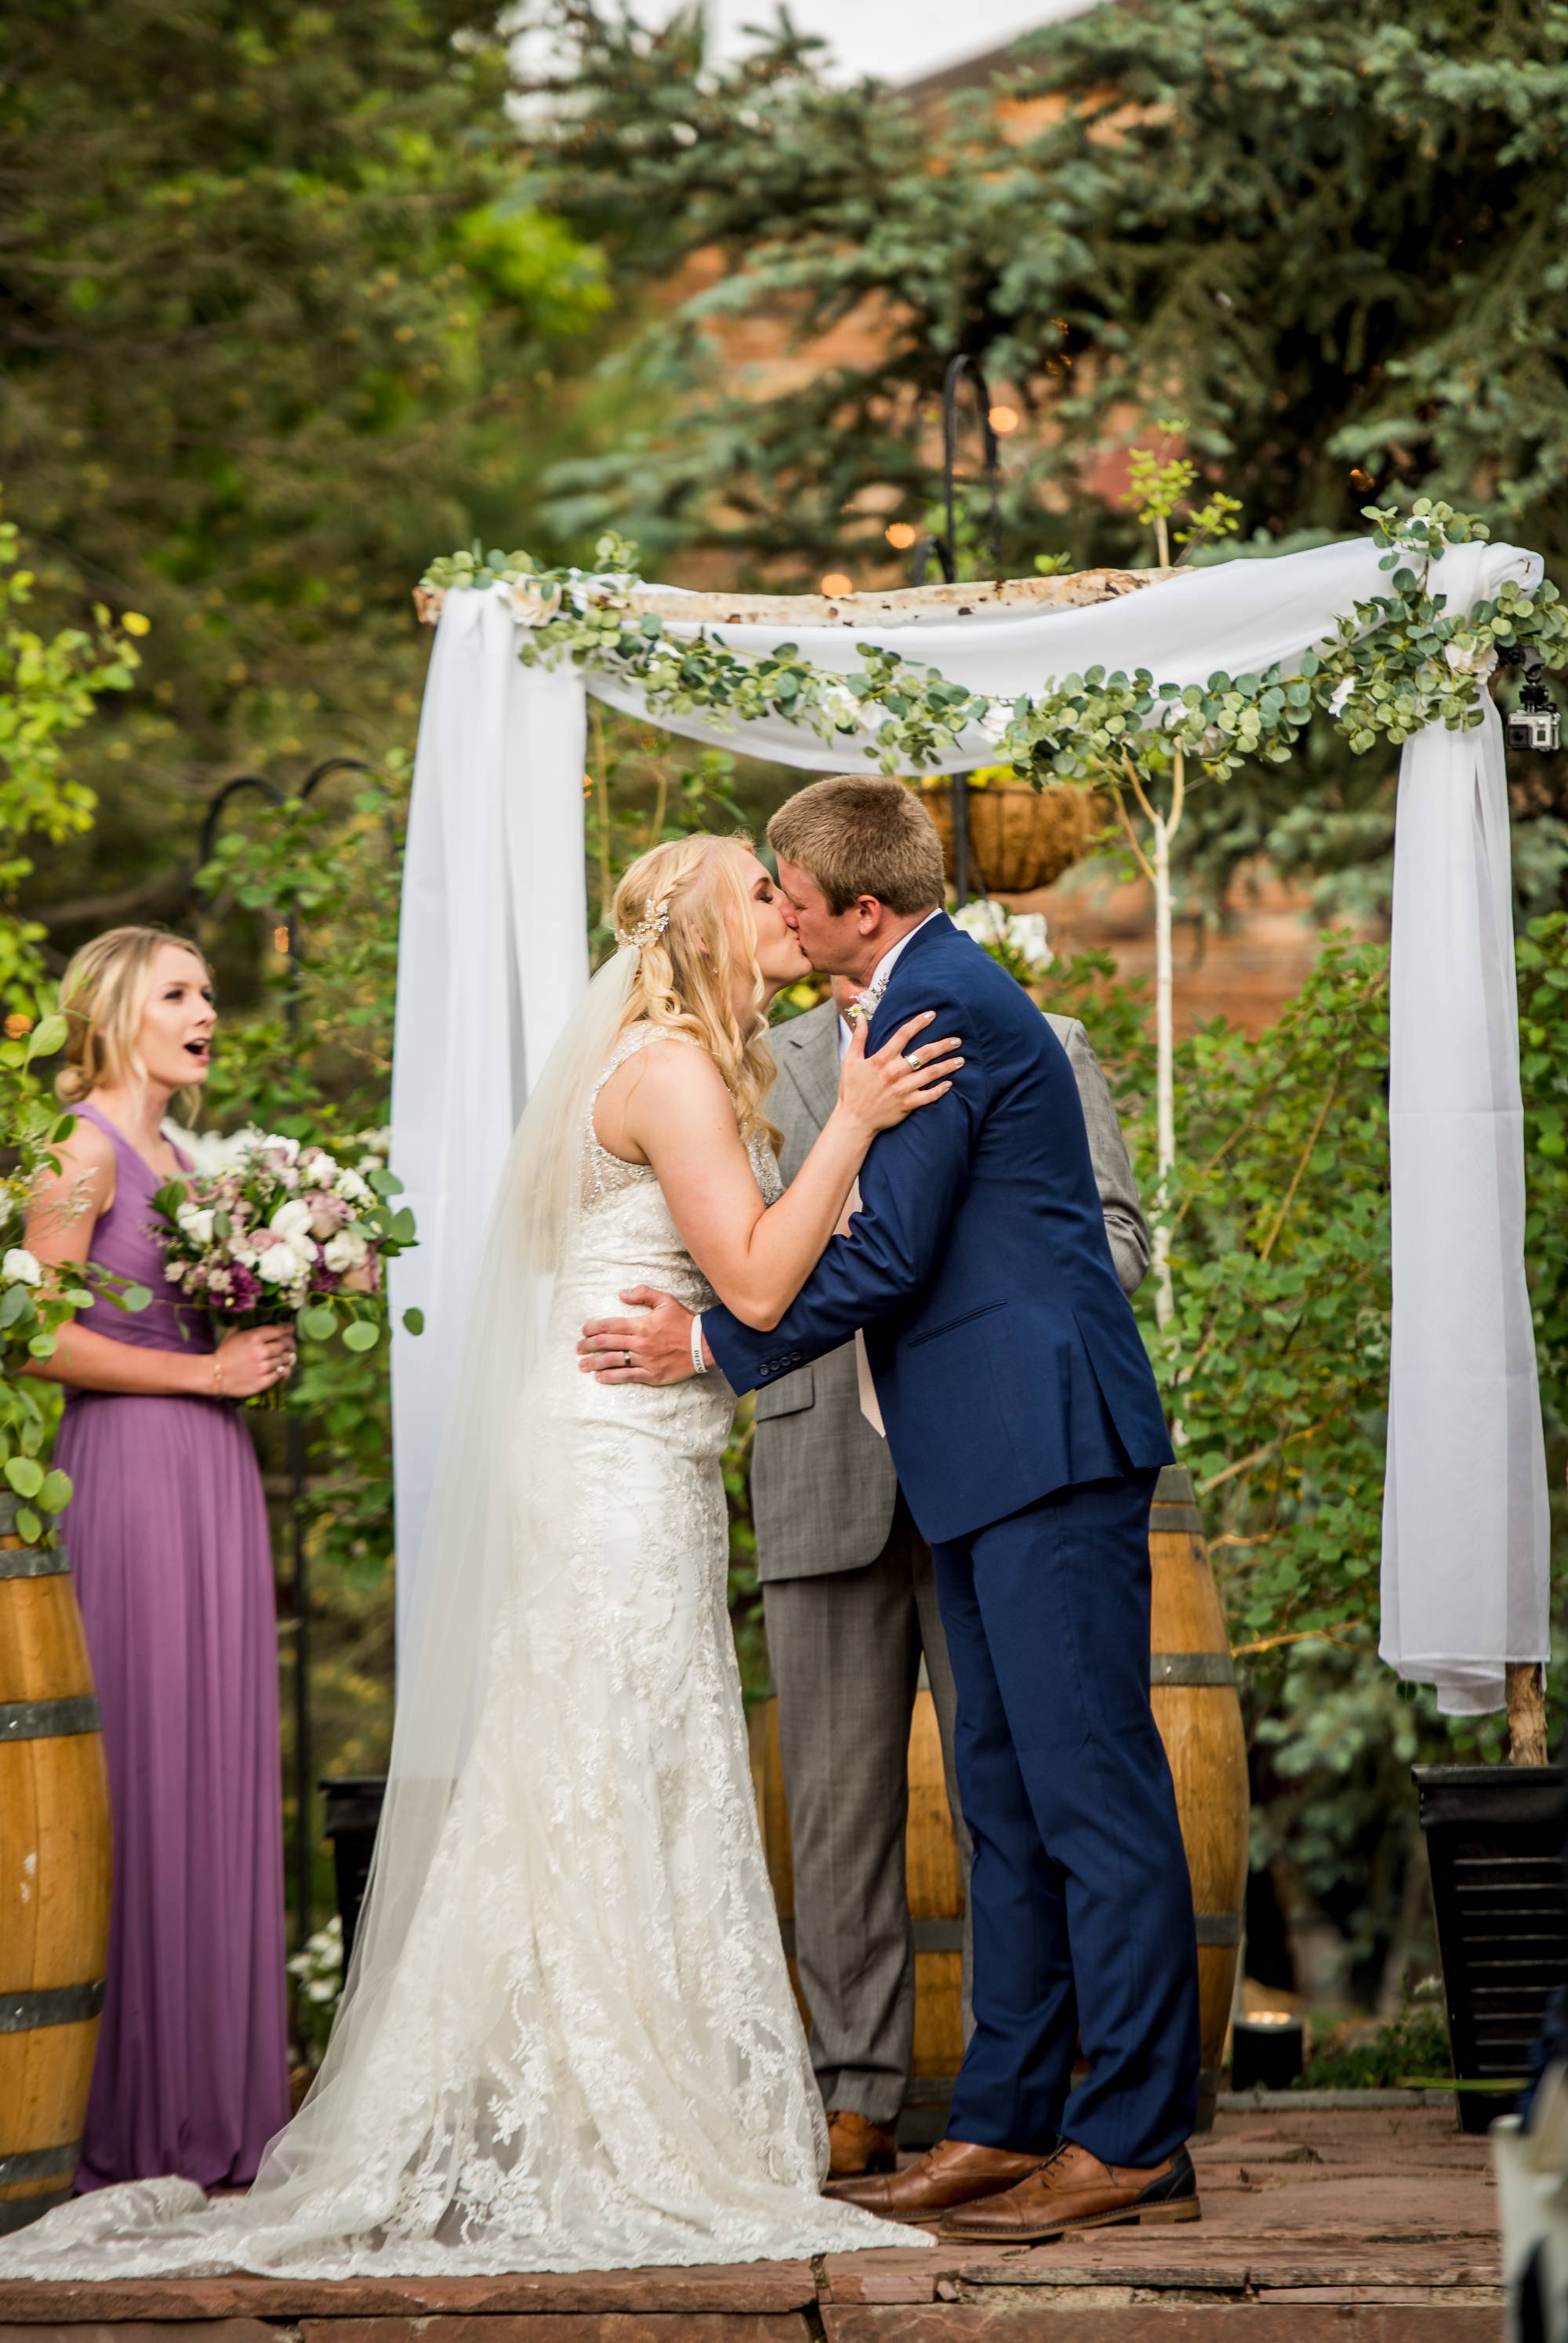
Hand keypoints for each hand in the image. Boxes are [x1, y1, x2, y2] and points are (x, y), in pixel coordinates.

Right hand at [212, 1323, 296, 1398]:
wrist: (214, 1374)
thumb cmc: (224, 1353)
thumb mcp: (234, 1334)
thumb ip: (249, 1327)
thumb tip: (262, 1319)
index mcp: (254, 1337)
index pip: (280, 1330)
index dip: (288, 1329)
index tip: (290, 1329)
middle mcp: (261, 1351)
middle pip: (285, 1345)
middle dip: (290, 1343)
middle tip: (291, 1345)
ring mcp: (263, 1367)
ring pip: (285, 1360)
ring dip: (287, 1357)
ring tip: (287, 1357)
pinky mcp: (263, 1382)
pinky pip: (281, 1374)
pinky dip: (284, 1371)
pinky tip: (283, 1369)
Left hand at [578, 1286, 698, 1383]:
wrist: (705, 1344)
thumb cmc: (684, 1322)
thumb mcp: (666, 1301)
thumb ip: (643, 1294)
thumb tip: (621, 1294)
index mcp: (641, 1324)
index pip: (609, 1325)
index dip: (592, 1328)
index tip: (583, 1330)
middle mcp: (640, 1342)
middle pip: (606, 1344)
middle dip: (588, 1346)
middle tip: (579, 1348)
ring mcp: (645, 1360)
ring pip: (612, 1361)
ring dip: (594, 1363)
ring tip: (583, 1365)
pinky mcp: (651, 1374)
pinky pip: (626, 1376)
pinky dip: (610, 1377)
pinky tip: (600, 1377)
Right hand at [837, 1009, 962, 1138]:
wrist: (854, 1121)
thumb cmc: (852, 1090)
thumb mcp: (850, 1061)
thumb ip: (858, 1038)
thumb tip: (861, 1017)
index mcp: (881, 1059)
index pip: (903, 1035)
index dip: (919, 1022)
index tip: (932, 1014)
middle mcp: (894, 1072)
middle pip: (924, 1053)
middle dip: (943, 1045)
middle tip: (957, 1040)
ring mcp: (902, 1089)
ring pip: (931, 1074)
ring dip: (947, 1066)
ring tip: (960, 1060)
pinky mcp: (907, 1105)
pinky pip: (929, 1096)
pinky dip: (941, 1090)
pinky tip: (950, 1083)